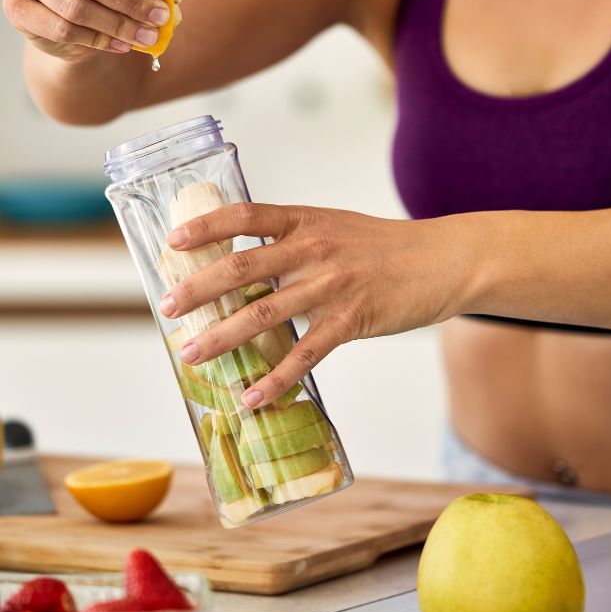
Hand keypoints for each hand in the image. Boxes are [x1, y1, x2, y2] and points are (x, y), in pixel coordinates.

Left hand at [159, 203, 473, 407]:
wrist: (442, 260)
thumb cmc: (388, 247)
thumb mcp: (338, 227)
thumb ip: (297, 240)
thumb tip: (250, 267)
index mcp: (308, 220)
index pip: (245, 215)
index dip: (205, 226)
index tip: (172, 243)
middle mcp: (314, 248)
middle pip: (241, 268)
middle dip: (197, 290)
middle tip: (167, 308)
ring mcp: (332, 284)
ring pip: (264, 313)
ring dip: (222, 337)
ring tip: (191, 355)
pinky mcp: (352, 319)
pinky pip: (306, 354)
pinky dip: (275, 378)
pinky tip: (253, 396)